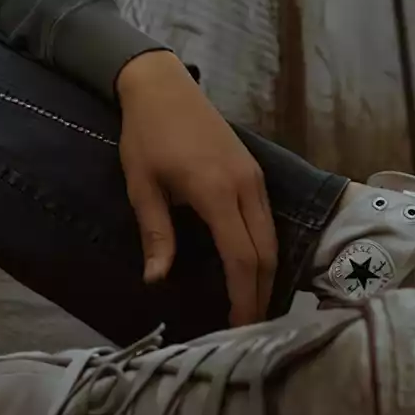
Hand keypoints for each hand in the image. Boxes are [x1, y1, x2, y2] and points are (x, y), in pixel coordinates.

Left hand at [115, 50, 276, 326]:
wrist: (162, 86)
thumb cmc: (146, 135)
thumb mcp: (142, 186)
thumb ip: (155, 234)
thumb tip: (156, 280)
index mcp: (217, 192)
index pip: (242, 258)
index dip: (244, 297)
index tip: (238, 327)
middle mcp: (246, 187)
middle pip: (267, 254)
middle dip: (262, 294)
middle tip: (250, 328)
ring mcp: (256, 178)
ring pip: (272, 238)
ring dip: (267, 275)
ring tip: (254, 307)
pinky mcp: (255, 172)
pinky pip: (268, 221)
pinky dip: (265, 250)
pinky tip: (253, 269)